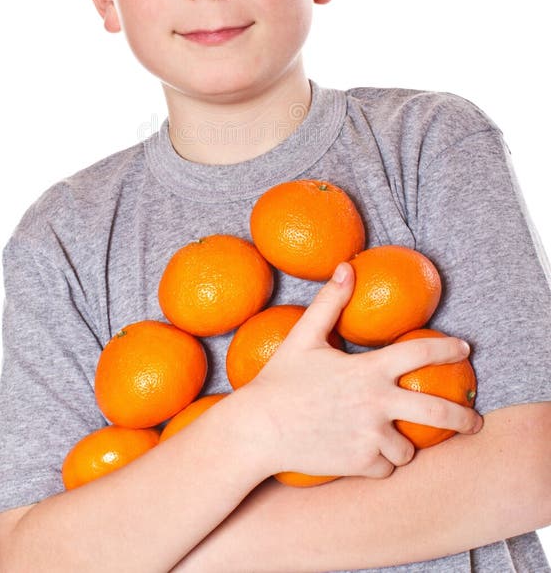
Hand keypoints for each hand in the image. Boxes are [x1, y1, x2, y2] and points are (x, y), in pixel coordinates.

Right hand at [244, 262, 482, 479]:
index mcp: (368, 369)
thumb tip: (346, 266)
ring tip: (397, 438)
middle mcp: (376, 403)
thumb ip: (330, 302)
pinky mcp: (359, 463)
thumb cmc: (279, 380)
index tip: (463, 348)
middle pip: (437, 411)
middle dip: (463, 416)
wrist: (258, 429)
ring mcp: (370, 436)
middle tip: (474, 419)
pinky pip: (386, 467)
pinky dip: (381, 462)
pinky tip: (368, 453)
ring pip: (409, 447)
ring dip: (406, 443)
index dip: (447, 348)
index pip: (420, 353)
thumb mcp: (304, 336)